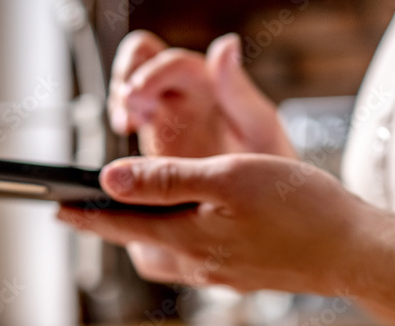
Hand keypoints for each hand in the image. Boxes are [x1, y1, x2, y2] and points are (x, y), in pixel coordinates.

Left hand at [58, 154, 385, 297]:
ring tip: (136, 221)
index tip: (57, 211)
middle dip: (111, 232)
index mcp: (187, 239)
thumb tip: (110, 181)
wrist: (356, 253)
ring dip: (146, 242)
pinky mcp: (243, 277)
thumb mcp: (229, 178)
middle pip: (139, 248)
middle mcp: (198, 265)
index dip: (86, 218)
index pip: (120, 226)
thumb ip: (168, 180)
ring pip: (167, 259)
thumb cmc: (302, 208)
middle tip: (88, 214)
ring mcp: (221, 276)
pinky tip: (194, 233)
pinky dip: (180, 247)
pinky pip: (196, 264)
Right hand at [108, 31, 297, 158]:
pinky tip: (127, 152)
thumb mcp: (259, 130)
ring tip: (124, 125)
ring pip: (130, 90)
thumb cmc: (274, 170)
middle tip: (127, 108)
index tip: (139, 93)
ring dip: (120, 101)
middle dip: (128, 77)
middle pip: (144, 60)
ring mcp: (168, 120)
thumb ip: (239, 91)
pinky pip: (130, 130)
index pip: (175, 62)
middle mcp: (186, 97)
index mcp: (211, 86)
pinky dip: (122, 132)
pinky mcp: (155, 150)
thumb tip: (227, 45)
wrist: (265, 211)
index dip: (153, 72)